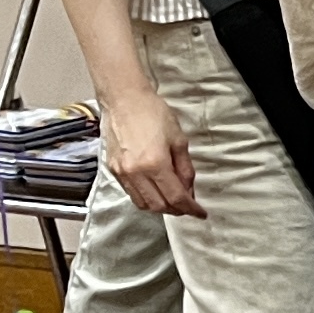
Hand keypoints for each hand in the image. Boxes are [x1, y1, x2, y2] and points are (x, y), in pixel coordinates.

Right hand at [101, 86, 200, 217]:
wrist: (123, 99)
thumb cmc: (152, 113)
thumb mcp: (178, 139)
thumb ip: (185, 169)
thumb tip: (189, 190)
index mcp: (155, 164)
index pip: (176, 197)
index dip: (191, 208)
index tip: (200, 213)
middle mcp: (135, 173)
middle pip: (159, 206)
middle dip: (176, 210)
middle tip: (188, 206)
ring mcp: (122, 173)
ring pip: (143, 204)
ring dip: (160, 207)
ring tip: (172, 200)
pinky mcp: (113, 169)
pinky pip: (131, 193)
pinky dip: (145, 198)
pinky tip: (155, 191)